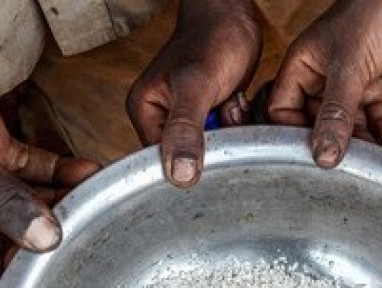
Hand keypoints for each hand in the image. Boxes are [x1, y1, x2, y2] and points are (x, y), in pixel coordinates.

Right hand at [0, 0, 98, 287]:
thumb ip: (4, 205)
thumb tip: (45, 241)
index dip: (10, 276)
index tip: (49, 260)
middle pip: (4, 242)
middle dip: (42, 238)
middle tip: (84, 230)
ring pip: (21, 204)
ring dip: (57, 203)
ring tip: (94, 200)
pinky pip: (27, 169)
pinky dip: (56, 171)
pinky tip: (85, 169)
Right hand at [127, 0, 261, 186]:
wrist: (234, 14)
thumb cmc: (212, 39)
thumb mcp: (196, 86)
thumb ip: (185, 130)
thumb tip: (179, 177)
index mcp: (145, 112)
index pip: (159, 162)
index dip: (186, 164)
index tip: (211, 149)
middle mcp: (161, 118)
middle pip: (186, 158)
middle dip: (212, 144)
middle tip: (224, 113)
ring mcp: (185, 117)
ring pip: (210, 148)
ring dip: (227, 132)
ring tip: (230, 103)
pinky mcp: (207, 114)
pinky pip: (223, 136)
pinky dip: (235, 124)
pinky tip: (236, 102)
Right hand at [268, 0, 381, 166]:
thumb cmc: (374, 11)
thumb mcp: (350, 66)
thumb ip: (336, 114)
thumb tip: (324, 157)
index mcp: (302, 68)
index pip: (283, 112)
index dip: (292, 137)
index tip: (307, 162)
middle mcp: (323, 78)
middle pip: (319, 126)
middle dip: (333, 149)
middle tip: (344, 176)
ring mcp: (352, 84)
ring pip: (352, 129)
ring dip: (366, 150)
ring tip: (375, 173)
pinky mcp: (379, 86)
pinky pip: (380, 122)